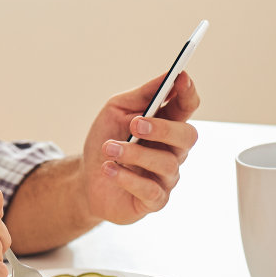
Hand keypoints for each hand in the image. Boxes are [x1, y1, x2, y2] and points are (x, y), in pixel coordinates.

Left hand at [81, 71, 200, 223]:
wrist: (87, 181)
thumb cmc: (106, 142)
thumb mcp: (117, 110)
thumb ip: (142, 94)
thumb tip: (168, 75)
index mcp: (166, 124)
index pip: (187, 106)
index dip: (188, 93)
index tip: (181, 78)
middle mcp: (172, 150)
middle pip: (187, 136)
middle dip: (163, 128)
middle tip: (136, 124)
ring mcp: (166, 177)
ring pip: (166, 164)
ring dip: (135, 153)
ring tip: (109, 149)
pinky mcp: (154, 201)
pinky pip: (151, 190)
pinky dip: (128, 178)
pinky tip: (109, 169)